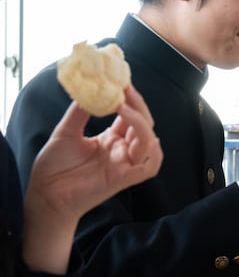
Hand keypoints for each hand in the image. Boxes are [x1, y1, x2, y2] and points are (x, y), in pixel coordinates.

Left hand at [23, 85, 162, 272]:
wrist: (45, 195)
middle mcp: (122, 150)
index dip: (130, 99)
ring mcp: (124, 164)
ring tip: (124, 106)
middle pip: (143, 125)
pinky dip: (155, 155)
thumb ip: (79, 112)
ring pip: (148, 142)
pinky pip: (149, 168)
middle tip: (125, 89)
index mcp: (111, 139)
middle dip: (137, 105)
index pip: (130, 116)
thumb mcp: (65, 132)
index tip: (121, 81)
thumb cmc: (54, 167)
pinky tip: (151, 141)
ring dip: (141, 123)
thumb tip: (88, 89)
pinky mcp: (123, 179)